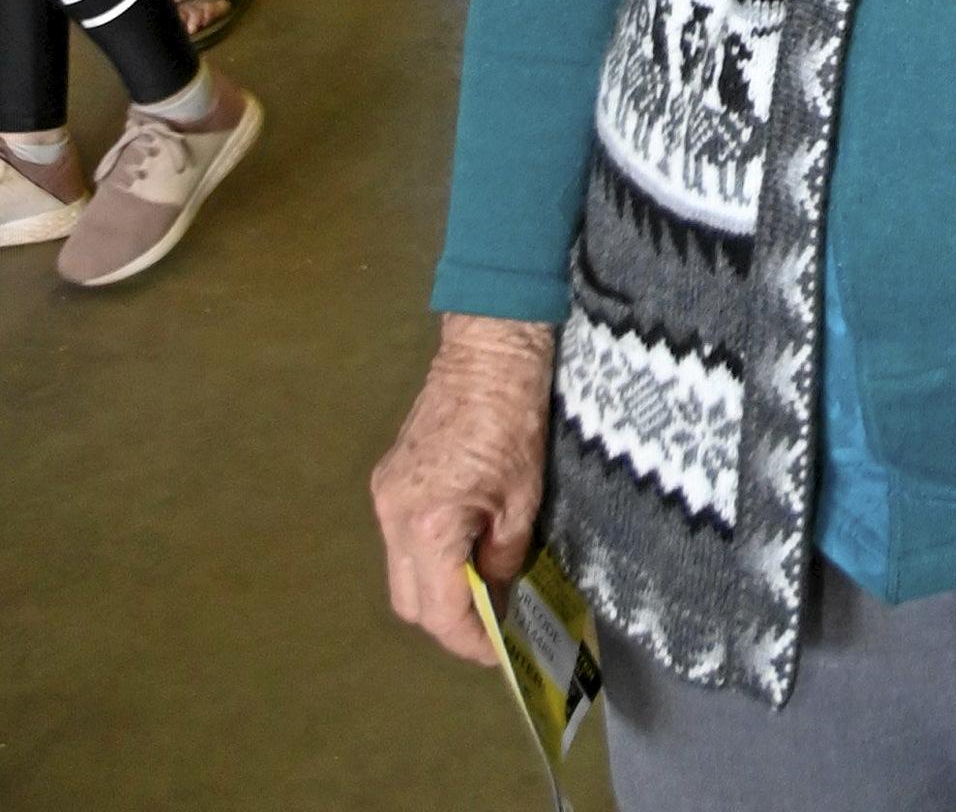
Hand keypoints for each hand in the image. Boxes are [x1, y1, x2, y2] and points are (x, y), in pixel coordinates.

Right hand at [373, 318, 555, 665]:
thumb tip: (495, 593)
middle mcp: (394, 516)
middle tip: (488, 624)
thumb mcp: (523, 496)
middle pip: (409, 602)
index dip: (468, 639)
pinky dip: (427, 557)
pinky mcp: (387, 480)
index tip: (496, 652)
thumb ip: (505, 555)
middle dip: (447, 623)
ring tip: (480, 589)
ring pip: (400, 573)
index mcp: (429, 523)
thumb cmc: (514, 418)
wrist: (487, 350)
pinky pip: (400, 539)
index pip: (440, 610)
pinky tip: (461, 550)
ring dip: (435, 590)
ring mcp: (384, 496)